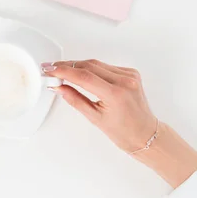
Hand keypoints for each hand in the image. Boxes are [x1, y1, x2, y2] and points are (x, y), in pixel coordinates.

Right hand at [43, 60, 196, 187]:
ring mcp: (129, 75)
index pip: (83, 76)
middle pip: (88, 66)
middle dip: (68, 66)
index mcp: (115, 94)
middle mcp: (124, 81)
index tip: (50, 70)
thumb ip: (75, 99)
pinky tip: (82, 72)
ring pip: (96, 64)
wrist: (145, 133)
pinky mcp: (130, 73)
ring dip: (78, 66)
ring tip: (63, 70)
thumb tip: (59, 87)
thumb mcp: (94, 118)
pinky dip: (92, 68)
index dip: (63, 71)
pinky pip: (105, 66)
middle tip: (52, 69)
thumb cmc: (124, 131)